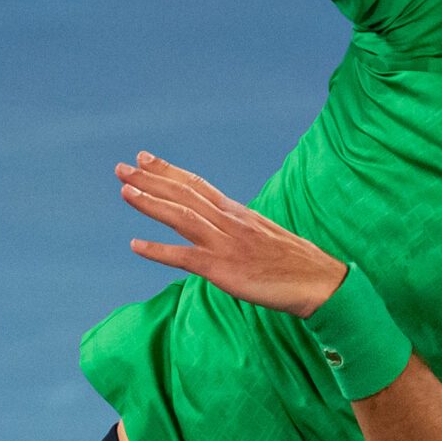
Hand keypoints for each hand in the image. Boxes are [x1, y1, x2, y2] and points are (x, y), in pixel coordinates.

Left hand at [116, 152, 347, 317]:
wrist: (319, 281)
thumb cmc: (296, 263)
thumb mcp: (266, 236)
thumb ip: (240, 229)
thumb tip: (223, 228)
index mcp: (238, 212)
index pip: (197, 185)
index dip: (168, 171)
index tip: (145, 158)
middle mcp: (229, 221)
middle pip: (184, 194)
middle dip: (150, 179)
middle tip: (122, 167)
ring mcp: (226, 244)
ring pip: (181, 217)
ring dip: (150, 202)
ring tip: (124, 191)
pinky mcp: (223, 269)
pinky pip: (184, 257)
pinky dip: (157, 251)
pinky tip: (135, 245)